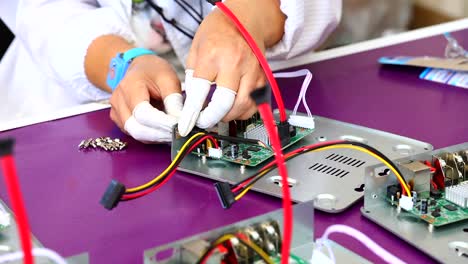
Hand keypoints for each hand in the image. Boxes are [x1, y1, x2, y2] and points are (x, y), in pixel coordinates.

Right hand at [109, 55, 182, 142]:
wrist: (141, 69)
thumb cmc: (156, 72)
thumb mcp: (169, 80)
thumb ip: (174, 101)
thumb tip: (180, 124)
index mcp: (130, 86)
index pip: (143, 113)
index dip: (162, 124)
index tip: (180, 128)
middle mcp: (118, 100)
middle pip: (136, 128)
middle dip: (160, 134)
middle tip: (179, 134)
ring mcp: (116, 111)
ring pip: (135, 134)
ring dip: (156, 136)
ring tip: (172, 130)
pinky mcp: (118, 120)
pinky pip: (134, 134)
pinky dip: (150, 135)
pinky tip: (162, 129)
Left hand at [177, 0, 284, 135]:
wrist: (245, 19)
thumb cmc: (218, 32)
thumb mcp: (195, 48)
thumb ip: (193, 76)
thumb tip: (191, 102)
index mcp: (213, 55)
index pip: (201, 91)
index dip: (192, 112)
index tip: (186, 124)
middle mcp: (235, 63)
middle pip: (224, 103)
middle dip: (211, 118)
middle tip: (203, 121)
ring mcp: (252, 71)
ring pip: (242, 107)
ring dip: (228, 116)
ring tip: (217, 114)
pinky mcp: (263, 78)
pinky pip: (254, 104)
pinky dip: (243, 111)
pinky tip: (233, 108)